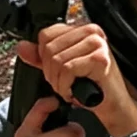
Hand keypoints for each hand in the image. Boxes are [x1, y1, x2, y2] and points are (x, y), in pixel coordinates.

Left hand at [17, 23, 136, 136]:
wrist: (113, 107)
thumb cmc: (92, 88)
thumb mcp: (62, 70)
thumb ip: (41, 58)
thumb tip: (22, 47)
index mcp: (82, 29)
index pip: (46, 35)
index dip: (44, 58)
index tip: (56, 72)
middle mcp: (92, 31)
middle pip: (49, 48)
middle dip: (51, 73)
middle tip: (63, 85)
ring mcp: (97, 43)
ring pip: (57, 60)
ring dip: (59, 83)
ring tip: (69, 89)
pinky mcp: (100, 58)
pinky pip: (68, 69)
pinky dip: (66, 86)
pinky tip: (74, 92)